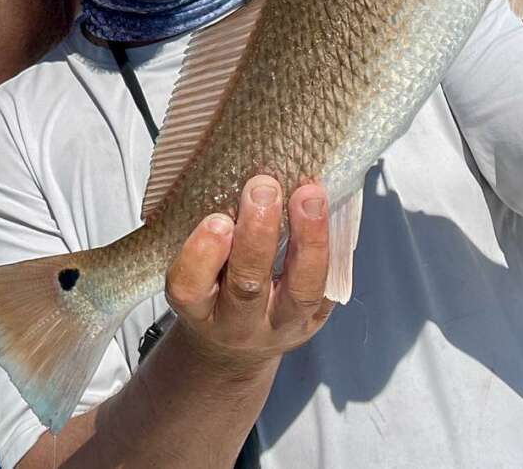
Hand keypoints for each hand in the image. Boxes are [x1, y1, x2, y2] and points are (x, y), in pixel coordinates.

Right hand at [165, 175, 331, 369]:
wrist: (235, 343)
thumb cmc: (212, 291)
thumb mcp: (195, 272)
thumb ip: (206, 238)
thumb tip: (235, 178)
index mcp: (198, 308)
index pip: (190, 286)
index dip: (204, 254)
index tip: (217, 220)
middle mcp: (238, 323)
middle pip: (247, 286)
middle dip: (258, 234)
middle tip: (263, 188)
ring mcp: (281, 325)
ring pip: (300, 291)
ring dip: (308, 239)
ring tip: (309, 196)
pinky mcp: (315, 319)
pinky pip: (329, 285)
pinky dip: (331, 245)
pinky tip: (329, 209)